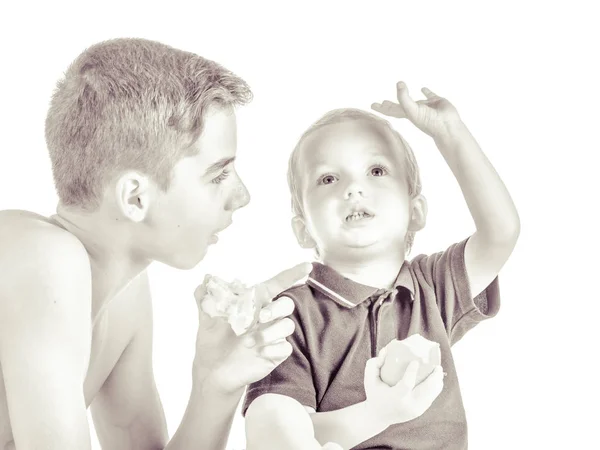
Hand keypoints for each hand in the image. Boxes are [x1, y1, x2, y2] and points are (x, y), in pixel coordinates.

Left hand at [192, 262, 311, 393]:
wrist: (212, 372)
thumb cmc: (211, 342)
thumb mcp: (206, 318)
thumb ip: (206, 298)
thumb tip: (205, 280)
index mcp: (255, 304)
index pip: (277, 284)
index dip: (292, 274)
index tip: (307, 266)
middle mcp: (267, 317)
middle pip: (287, 304)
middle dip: (277, 308)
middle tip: (261, 317)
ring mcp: (273, 336)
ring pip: (288, 326)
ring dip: (269, 332)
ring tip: (249, 342)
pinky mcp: (276, 354)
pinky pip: (285, 347)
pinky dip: (272, 349)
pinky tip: (258, 354)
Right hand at [363, 347, 443, 426]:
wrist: (378, 416)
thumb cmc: (374, 393)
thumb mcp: (369, 379)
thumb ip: (374, 364)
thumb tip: (387, 350)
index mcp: (395, 397)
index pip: (406, 385)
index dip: (411, 372)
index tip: (416, 361)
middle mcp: (408, 405)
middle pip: (426, 390)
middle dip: (434, 377)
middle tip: (436, 365)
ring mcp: (416, 410)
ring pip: (432, 394)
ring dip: (437, 381)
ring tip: (437, 370)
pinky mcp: (419, 411)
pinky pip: (431, 397)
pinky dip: (435, 387)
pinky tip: (435, 378)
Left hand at [372, 81, 462, 139]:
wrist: (447, 126)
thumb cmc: (428, 121)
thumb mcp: (411, 110)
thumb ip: (403, 97)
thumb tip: (398, 83)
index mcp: (407, 114)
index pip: (391, 110)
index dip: (382, 108)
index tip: (372, 105)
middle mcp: (415, 111)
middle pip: (399, 106)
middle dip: (390, 105)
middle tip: (382, 102)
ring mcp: (426, 106)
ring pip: (414, 100)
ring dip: (408, 95)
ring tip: (402, 89)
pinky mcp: (437, 101)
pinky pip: (430, 95)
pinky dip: (426, 92)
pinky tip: (423, 89)